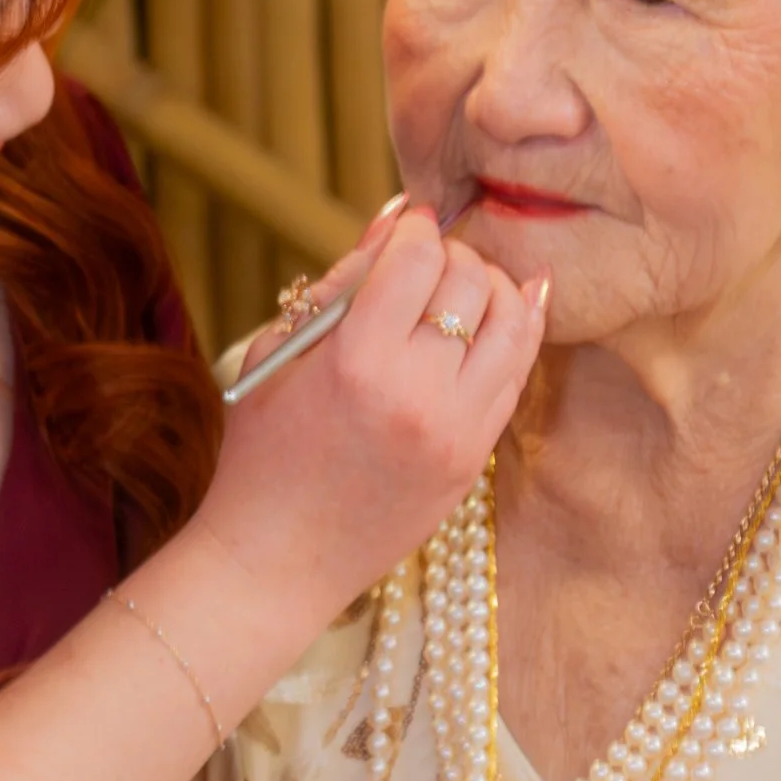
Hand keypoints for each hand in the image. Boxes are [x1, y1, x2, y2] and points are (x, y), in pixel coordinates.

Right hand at [193, 201, 546, 633]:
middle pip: (470, 281)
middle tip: (427, 264)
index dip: (415, 231)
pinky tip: (506, 310)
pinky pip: (516, 374)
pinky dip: (515, 333)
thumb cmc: (263, 451)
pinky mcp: (474, 458)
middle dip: (452, 256)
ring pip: (512, 322)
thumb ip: (342, 284)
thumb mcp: (281, 354)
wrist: (276, 560)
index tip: (407, 229)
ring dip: (492, 289)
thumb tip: (398, 220)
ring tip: (462, 289)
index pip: (418, 259)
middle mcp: (417, 394)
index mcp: (357, 361)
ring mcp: (456, 431)